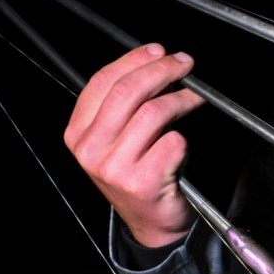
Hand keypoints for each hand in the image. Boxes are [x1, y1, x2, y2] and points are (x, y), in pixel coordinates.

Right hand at [64, 43, 205, 246]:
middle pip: (127, 92)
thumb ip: (124, 106)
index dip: (132, 60)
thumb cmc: (140, 174)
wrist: (153, 223)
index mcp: (78, 135)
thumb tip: (154, 61)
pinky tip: (184, 141)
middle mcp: (90, 151)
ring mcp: (114, 168)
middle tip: (184, 64)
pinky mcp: (142, 182)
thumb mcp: (117, 139)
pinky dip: (185, 137)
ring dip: (181, 99)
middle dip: (161, 70)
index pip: (101, 83)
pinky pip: (172, 142)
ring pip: (152, 113)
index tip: (157, 50)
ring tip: (194, 97)